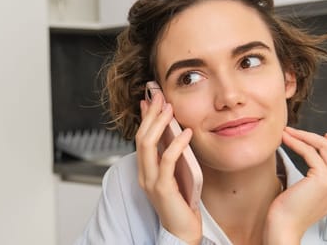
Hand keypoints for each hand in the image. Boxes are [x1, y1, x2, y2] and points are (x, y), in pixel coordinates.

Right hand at [136, 89, 201, 243]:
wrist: (182, 232)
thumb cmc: (182, 205)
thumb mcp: (175, 175)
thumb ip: (171, 156)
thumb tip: (174, 134)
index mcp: (145, 170)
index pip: (141, 137)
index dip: (145, 117)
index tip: (151, 98)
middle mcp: (144, 174)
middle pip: (141, 137)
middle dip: (150, 114)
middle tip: (160, 96)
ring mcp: (151, 181)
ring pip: (147, 145)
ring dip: (158, 124)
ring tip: (170, 108)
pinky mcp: (162, 189)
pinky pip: (166, 161)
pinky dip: (176, 144)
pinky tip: (185, 132)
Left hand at [263, 127, 326, 243]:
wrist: (285, 227)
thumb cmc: (291, 211)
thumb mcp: (311, 192)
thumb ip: (319, 177)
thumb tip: (312, 152)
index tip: (325, 137)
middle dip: (316, 137)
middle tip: (298, 132)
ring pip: (326, 147)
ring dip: (305, 136)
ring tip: (289, 133)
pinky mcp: (323, 179)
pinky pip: (310, 151)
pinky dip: (297, 142)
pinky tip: (286, 139)